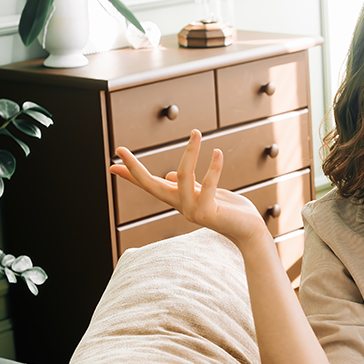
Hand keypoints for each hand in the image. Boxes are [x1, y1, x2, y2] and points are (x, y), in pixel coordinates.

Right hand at [109, 129, 268, 245]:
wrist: (250, 230)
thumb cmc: (230, 210)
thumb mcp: (205, 194)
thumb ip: (189, 185)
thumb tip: (170, 175)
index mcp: (179, 200)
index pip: (150, 186)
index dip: (132, 175)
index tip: (112, 165)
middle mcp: (182, 206)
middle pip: (152, 186)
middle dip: (135, 169)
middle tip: (120, 150)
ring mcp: (194, 211)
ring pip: (183, 177)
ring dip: (190, 152)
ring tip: (196, 132)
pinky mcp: (209, 213)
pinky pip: (208, 185)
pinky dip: (213, 167)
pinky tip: (217, 152)